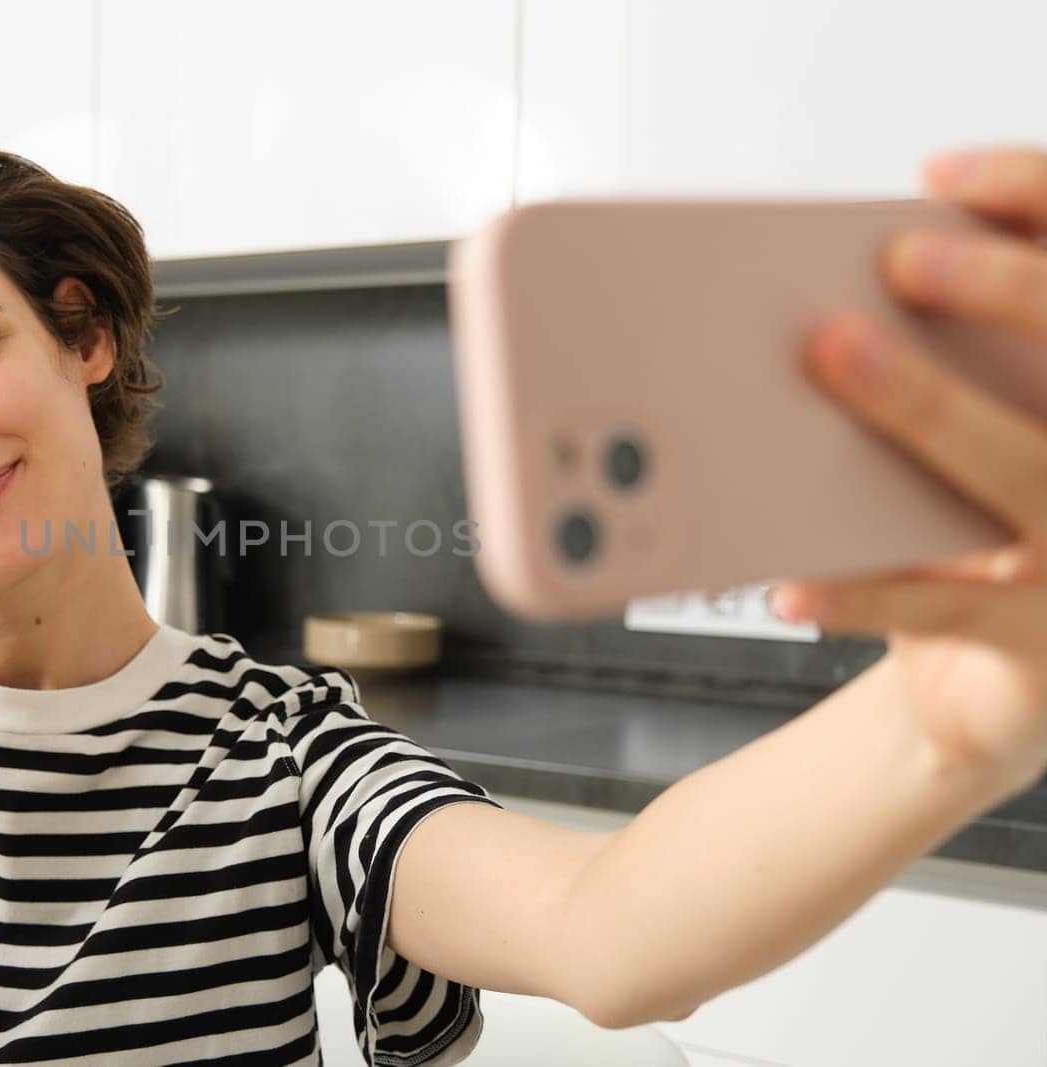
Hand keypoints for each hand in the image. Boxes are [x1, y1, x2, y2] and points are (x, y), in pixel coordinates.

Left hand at [769, 146, 1046, 791]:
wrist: (996, 689)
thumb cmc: (969, 544)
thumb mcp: (959, 453)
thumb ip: (926, 386)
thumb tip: (812, 322)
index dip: (1032, 201)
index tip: (936, 177)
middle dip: (1004, 290)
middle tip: (902, 257)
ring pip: (1027, 472)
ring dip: (930, 408)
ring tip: (834, 357)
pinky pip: (950, 609)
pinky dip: (863, 590)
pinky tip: (792, 576)